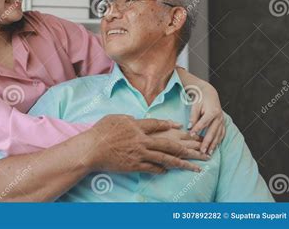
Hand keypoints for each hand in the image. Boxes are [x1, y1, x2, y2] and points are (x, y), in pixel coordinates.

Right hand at [86, 115, 208, 173]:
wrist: (91, 149)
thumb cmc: (100, 132)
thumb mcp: (115, 118)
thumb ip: (128, 119)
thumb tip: (135, 120)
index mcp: (136, 126)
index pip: (157, 124)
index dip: (169, 124)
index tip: (179, 126)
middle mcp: (141, 140)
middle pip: (168, 144)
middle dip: (185, 148)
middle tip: (198, 151)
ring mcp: (139, 154)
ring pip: (164, 158)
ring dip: (180, 163)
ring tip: (192, 167)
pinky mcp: (134, 165)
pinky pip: (152, 168)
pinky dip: (161, 169)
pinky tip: (167, 170)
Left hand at [188, 84, 225, 154]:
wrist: (210, 93)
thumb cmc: (201, 98)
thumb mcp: (195, 105)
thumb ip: (193, 116)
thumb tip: (189, 127)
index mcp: (212, 112)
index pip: (204, 122)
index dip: (197, 129)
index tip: (191, 135)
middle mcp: (219, 117)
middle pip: (212, 132)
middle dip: (207, 143)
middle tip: (202, 151)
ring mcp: (222, 121)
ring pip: (218, 135)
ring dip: (214, 145)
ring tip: (209, 153)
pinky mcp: (222, 123)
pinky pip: (221, 134)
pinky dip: (218, 141)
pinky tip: (215, 148)